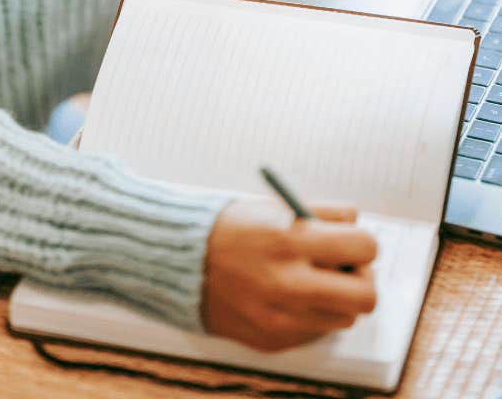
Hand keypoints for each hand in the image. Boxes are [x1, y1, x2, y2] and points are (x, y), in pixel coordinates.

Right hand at [201, 197, 377, 351]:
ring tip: (309, 280)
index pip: (364, 248)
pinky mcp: (274, 340)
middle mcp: (289, 282)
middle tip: (346, 269)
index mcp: (290, 240)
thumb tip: (358, 225)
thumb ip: (321, 214)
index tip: (354, 242)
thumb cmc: (230, 229)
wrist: (181, 264)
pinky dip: (310, 314)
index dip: (363, 243)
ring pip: (345, 317)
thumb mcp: (274, 207)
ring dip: (335, 299)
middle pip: (366, 296)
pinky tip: (287, 296)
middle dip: (362, 280)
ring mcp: (282, 317)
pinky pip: (316, 331)